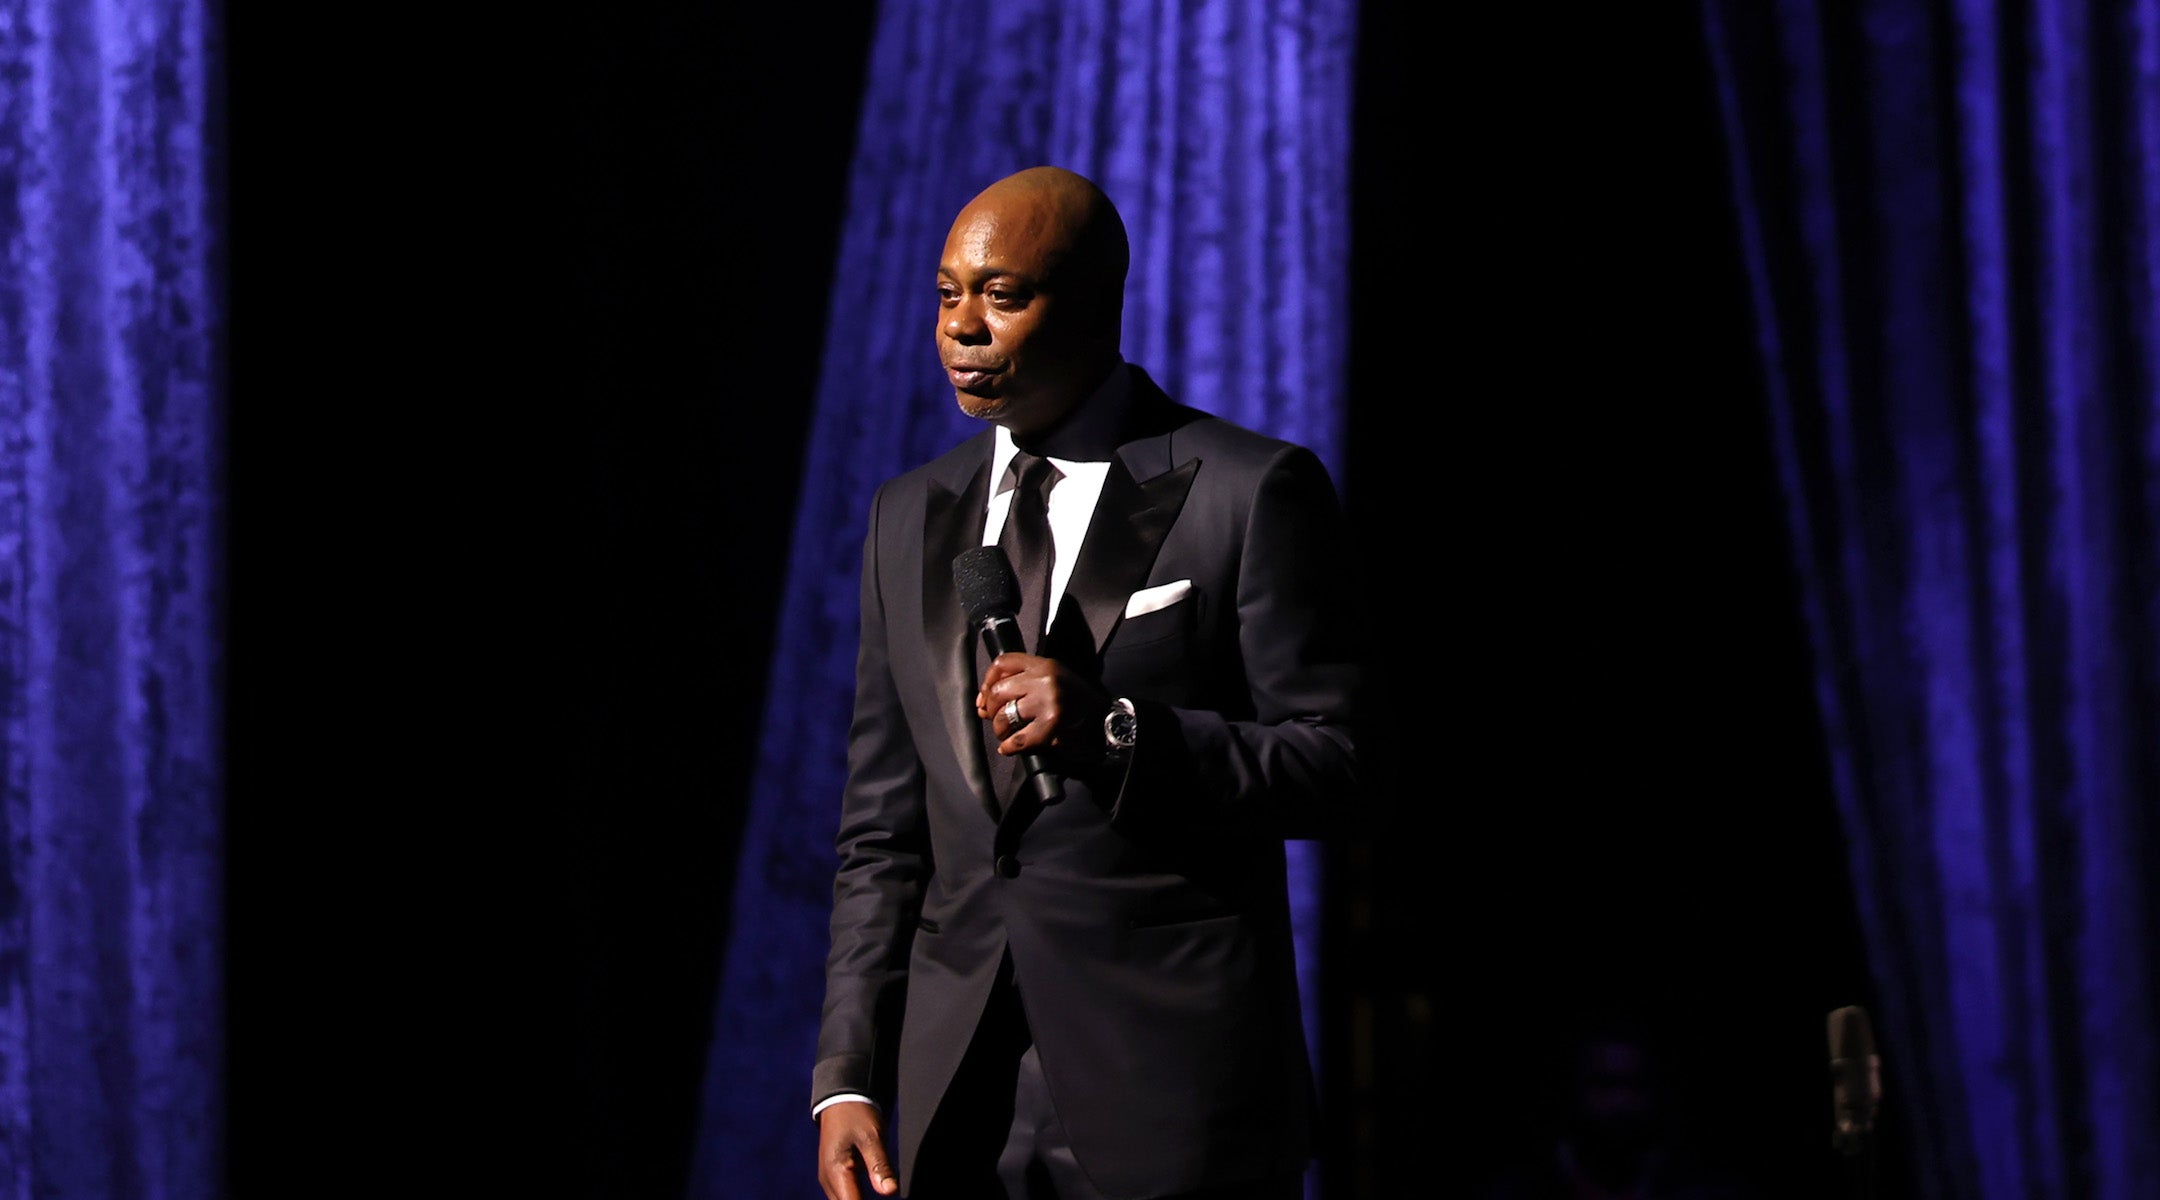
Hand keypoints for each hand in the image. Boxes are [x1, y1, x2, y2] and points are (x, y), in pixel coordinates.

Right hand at [817, 1101, 896, 1198]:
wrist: (841, 1100)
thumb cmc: (856, 1115)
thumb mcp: (872, 1137)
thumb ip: (880, 1166)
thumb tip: (890, 1192)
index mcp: (836, 1171)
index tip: (885, 1196)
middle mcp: (828, 1180)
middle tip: (884, 1190)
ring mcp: (829, 1180)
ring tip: (880, 1188)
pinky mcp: (834, 1178)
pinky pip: (844, 1197)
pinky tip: (871, 1195)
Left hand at [975, 652, 1111, 765]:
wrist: (1108, 721)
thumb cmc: (1080, 704)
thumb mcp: (1055, 681)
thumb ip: (1025, 684)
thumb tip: (985, 703)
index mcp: (1045, 664)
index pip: (1003, 663)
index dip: (987, 681)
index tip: (984, 698)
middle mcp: (1045, 678)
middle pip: (999, 691)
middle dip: (992, 711)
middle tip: (996, 721)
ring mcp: (1049, 700)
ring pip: (1005, 716)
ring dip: (1001, 730)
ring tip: (1007, 735)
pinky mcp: (1053, 722)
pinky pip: (1019, 737)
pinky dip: (1010, 746)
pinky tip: (1010, 748)